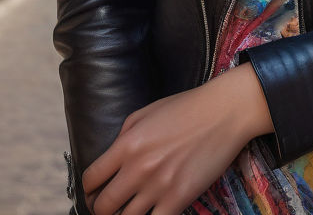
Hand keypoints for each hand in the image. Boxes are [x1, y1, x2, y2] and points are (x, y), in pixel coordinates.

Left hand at [82, 64, 273, 214]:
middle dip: (101, 210)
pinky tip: (153, 213)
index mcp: (127, 144)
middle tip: (109, 207)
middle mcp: (138, 168)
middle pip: (103, 207)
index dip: (89, 190)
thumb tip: (111, 160)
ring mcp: (158, 186)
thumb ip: (124, 136)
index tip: (94, 192)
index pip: (91, 179)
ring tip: (131, 210)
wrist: (223, 112)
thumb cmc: (186, 108)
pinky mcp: (179, 198)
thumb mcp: (146, 112)